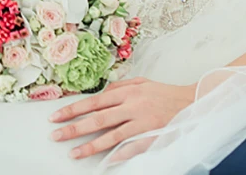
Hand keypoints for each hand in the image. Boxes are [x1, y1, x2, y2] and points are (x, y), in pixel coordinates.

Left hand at [49, 77, 195, 160]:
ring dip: (90, 146)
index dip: (74, 108)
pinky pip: (130, 147)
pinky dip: (117, 155)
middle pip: (98, 118)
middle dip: (74, 127)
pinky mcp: (150, 135)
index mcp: (129, 91)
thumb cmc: (165, 93)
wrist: (191, 101)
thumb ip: (121, 86)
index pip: (95, 101)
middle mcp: (133, 105)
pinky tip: (105, 162)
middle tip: (55, 135)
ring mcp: (141, 121)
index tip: (56, 116)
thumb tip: (100, 94)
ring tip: (73, 154)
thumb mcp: (143, 82)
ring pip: (110, 135)